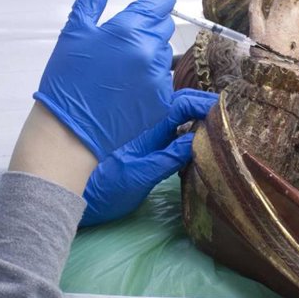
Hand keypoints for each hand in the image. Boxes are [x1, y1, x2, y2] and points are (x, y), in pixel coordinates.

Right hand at [35, 0, 176, 158]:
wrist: (69, 130)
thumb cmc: (67, 77)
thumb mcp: (76, 29)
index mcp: (129, 30)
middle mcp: (150, 52)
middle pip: (164, 24)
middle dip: (149, 24)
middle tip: (123, 36)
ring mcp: (158, 78)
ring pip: (163, 52)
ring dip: (148, 51)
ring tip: (120, 65)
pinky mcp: (162, 101)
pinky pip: (162, 78)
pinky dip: (148, 76)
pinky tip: (125, 85)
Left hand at [81, 89, 217, 226]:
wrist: (68, 194)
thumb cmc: (102, 187)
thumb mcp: (140, 175)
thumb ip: (168, 157)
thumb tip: (199, 139)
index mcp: (147, 127)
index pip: (181, 104)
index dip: (204, 103)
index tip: (228, 107)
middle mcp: (145, 128)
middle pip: (180, 106)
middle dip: (204, 107)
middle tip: (231, 115)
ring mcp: (142, 139)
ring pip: (173, 119)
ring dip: (196, 119)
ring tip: (220, 125)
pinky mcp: (139, 153)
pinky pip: (167, 136)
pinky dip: (185, 134)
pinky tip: (198, 142)